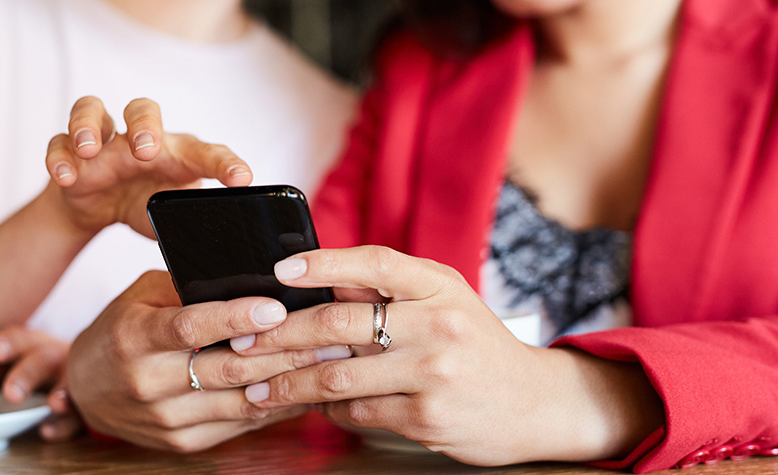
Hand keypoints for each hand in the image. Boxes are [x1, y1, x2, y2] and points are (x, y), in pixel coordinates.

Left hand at [0, 326, 80, 441]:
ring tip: (53, 404)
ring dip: (62, 394)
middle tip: (12, 393)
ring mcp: (75, 380)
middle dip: (28, 374)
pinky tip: (49, 430)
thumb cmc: (34, 365)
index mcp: (33, 344)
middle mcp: (55, 358)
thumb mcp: (13, 358)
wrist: (88, 368)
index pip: (21, 337)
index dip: (9, 343)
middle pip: (43, 360)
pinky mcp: (85, 405)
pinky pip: (79, 416)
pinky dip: (64, 424)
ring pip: (69, 385)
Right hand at [45, 97, 252, 236]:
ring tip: (89, 150)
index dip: (225, 164)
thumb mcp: (171, 216)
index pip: (205, 152)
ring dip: (89, 126)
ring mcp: (102, 142)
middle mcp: (139, 138)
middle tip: (145, 151)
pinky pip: (58, 144)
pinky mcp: (70, 153)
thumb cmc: (144, 204)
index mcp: (175, 154)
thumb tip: (218, 255)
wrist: (98, 210)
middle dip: (145, 125)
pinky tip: (66, 178)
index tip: (242, 180)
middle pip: (142, 108)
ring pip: (92, 110)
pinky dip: (59, 158)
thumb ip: (191, 223)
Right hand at [64, 271, 351, 451]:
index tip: (275, 308)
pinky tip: (304, 388)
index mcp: (134, 336)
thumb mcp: (142, 296)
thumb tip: (252, 277)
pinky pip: (240, 424)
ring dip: (291, 381)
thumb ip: (189, 287)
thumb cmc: (121, 331)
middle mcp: (148, 381)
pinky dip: (276, 407)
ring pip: (241, 401)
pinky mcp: (182, 442)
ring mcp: (166, 418)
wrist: (87, 391)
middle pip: (227, 368)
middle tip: (330, 334)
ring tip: (330, 360)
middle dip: (285, 350)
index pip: (190, 327)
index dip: (234, 317)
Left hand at [233, 246, 663, 465]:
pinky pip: (358, 411)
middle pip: (340, 324)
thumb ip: (387, 290)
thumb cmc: (475, 343)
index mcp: (438, 285)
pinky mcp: (427, 415)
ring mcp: (433, 372)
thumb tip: (315, 281)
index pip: (373, 263)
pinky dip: (329, 409)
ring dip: (290, 382)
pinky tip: (313, 406)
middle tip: (243, 343)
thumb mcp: (443, 300)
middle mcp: (437, 323)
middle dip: (280, 335)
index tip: (281, 269)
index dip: (322, 264)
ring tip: (258, 387)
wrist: (534, 402)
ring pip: (339, 375)